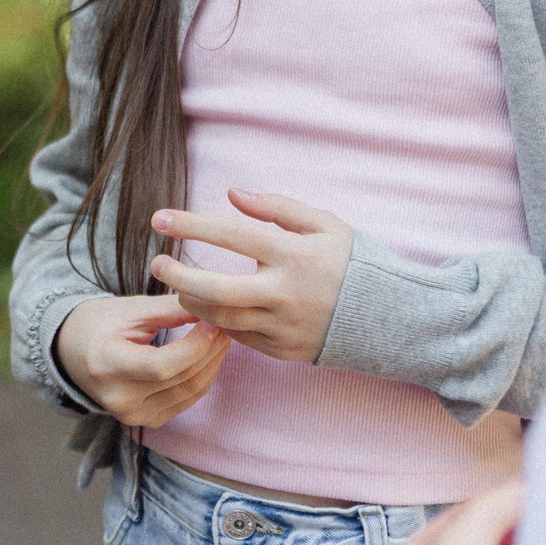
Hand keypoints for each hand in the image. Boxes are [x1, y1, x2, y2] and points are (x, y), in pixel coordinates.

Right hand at [51, 294, 231, 427]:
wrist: (72, 351)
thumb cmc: (99, 323)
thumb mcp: (130, 310)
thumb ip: (170, 310)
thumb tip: (211, 305)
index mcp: (107, 366)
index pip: (162, 366)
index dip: (195, 347)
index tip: (214, 323)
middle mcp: (118, 399)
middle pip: (180, 380)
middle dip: (210, 352)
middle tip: (227, 325)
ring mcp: (132, 416)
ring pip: (189, 393)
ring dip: (212, 365)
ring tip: (221, 339)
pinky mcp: (145, 421)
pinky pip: (185, 402)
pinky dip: (202, 379)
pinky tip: (208, 358)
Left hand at [148, 189, 351, 363]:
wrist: (390, 318)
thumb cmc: (352, 263)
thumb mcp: (324, 224)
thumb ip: (277, 207)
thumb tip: (233, 194)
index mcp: (294, 255)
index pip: (231, 235)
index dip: (191, 225)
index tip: (159, 218)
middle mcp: (286, 293)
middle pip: (216, 289)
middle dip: (178, 276)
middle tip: (155, 264)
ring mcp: (284, 326)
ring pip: (221, 318)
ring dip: (192, 301)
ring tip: (178, 285)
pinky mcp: (283, 350)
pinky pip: (239, 337)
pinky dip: (218, 322)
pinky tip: (209, 307)